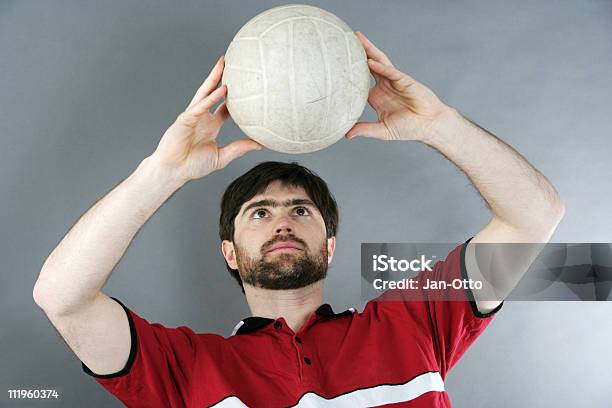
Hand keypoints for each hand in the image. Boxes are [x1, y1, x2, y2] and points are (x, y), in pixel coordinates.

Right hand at [150, 56, 261, 181]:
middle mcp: (202, 117)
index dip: (234, 96)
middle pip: (214, 92)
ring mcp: (193, 116)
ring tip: (224, 63)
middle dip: (222, 77)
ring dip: (214, 78)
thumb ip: (239, 148)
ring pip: (205, 92)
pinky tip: (222, 89)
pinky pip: (200, 106)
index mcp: (210, 125)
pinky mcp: (185, 119)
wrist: (174, 172)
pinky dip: (211, 98)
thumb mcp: (222, 157)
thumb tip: (259, 144)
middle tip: (234, 63)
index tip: (247, 87)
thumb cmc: (192, 166)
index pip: (225, 106)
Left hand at [345, 32, 451, 141]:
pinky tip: (371, 62)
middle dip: (359, 53)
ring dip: (369, 51)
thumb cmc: (408, 128)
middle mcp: (384, 86)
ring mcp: (394, 81)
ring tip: (358, 39)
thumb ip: (364, 130)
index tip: (335, 67)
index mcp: (377, 96)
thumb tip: (346, 135)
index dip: (349, 74)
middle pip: (368, 66)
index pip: (359, 82)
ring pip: (379, 62)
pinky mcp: (405, 80)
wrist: (428, 125)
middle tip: (345, 41)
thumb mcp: (382, 130)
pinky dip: (381, 67)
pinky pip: (391, 72)